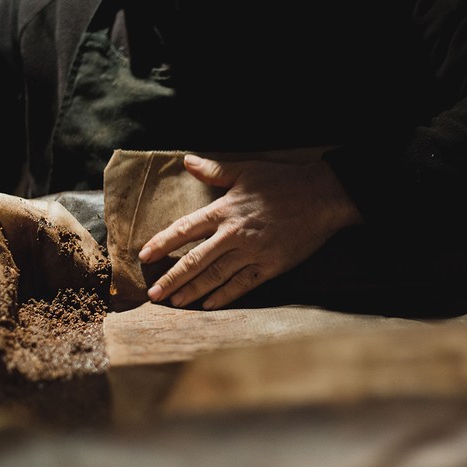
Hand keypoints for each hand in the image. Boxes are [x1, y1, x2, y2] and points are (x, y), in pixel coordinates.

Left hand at [138, 154, 362, 309]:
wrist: (322, 197)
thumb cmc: (283, 181)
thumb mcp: (246, 170)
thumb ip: (214, 170)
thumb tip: (187, 161)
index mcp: (225, 210)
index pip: (185, 228)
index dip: (163, 243)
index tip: (144, 256)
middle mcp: (234, 233)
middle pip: (195, 260)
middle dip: (172, 278)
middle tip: (153, 294)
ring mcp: (253, 252)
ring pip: (215, 276)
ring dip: (192, 291)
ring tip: (174, 303)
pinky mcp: (270, 266)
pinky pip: (242, 285)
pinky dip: (224, 296)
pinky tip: (208, 305)